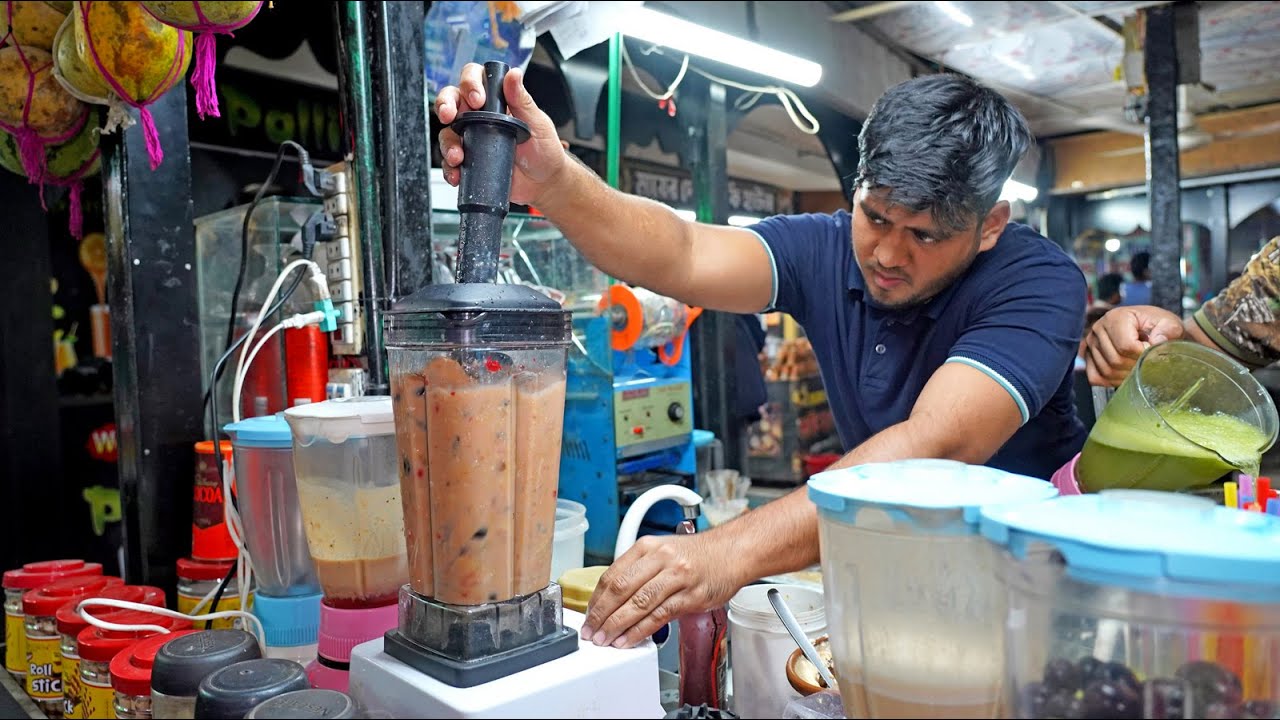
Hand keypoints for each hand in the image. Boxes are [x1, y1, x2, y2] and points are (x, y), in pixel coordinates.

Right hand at [434, 63, 568, 206]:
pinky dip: (449, 169)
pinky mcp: (469, 162)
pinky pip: (450, 164)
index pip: (474, 80)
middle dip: (445, 104)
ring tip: (458, 156)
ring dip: (448, 143)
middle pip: (451, 100)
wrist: (544, 183)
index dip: (469, 83)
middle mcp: (479, 117)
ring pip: (447, 133)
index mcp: (495, 101)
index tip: (477, 99)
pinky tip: (457, 173)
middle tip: (449, 115)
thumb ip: (522, 100)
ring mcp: (472, 139)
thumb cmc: (544, 150)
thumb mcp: (536, 123)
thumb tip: (514, 74)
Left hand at [583, 533, 740, 648]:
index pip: (612, 574)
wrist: (733, 552)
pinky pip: (659, 616)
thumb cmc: (699, 554)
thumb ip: (639, 570)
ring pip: (638, 604)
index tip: (588, 615)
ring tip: (605, 639)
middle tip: (591, 631)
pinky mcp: (690, 596)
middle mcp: (660, 559)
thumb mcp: (663, 551)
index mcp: (648, 546)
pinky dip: (640, 631)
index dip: (596, 599)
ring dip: (617, 625)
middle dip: (601, 614)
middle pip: (621, 589)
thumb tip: (614, 598)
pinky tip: (629, 639)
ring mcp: (676, 577)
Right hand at [1085, 305, 1184, 386]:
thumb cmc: (1157, 326)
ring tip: (1138, 367)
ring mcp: (1090, 344)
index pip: (1126, 346)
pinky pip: (1096, 377)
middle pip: (1115, 360)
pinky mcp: (1088, 357)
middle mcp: (1098, 329)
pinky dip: (1111, 381)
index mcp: (1116, 317)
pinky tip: (1124, 374)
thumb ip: (1169, 330)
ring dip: (1125, 375)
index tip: (1153, 352)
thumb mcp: (1170, 323)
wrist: (1148, 328)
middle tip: (1147, 362)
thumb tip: (1157, 341)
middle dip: (1135, 367)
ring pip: (1106, 371)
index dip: (1143, 355)